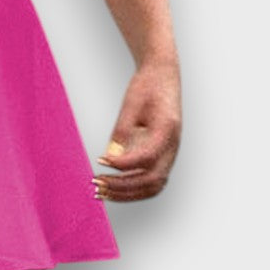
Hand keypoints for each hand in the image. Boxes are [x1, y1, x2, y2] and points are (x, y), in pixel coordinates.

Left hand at [93, 61, 180, 201]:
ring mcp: (170, 154)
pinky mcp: (163, 156)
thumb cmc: (147, 86)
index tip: (101, 161)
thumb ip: (122, 130)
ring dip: (127, 193)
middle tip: (96, 184)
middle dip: (123, 187)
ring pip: (153, 186)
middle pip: (152, 181)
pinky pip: (151, 180)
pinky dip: (132, 187)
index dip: (124, 164)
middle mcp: (173, 147)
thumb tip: (110, 156)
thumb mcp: (131, 102)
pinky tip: (111, 184)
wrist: (163, 75)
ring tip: (101, 191)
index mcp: (168, 130)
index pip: (148, 157)